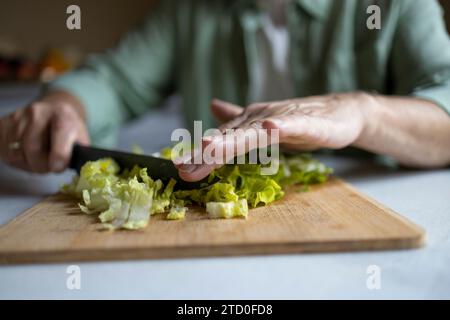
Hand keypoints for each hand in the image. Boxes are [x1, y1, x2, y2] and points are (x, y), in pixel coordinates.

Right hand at [0, 91, 89, 172]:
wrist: (54, 111)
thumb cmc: (68, 130)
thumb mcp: (82, 139)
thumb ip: (79, 154)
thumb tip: (79, 170)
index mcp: (62, 115)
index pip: (58, 144)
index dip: (58, 162)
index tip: (59, 167)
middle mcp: (38, 112)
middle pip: (33, 150)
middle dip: (41, 166)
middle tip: (48, 167)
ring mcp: (18, 117)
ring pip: (17, 154)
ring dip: (28, 164)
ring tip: (39, 159)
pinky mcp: (3, 123)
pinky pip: (5, 151)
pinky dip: (16, 159)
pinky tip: (26, 155)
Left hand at [177, 92, 371, 180]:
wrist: (339, 112)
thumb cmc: (300, 122)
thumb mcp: (264, 128)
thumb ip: (240, 123)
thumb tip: (213, 106)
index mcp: (249, 123)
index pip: (221, 141)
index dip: (199, 154)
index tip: (178, 169)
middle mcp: (260, 118)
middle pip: (230, 137)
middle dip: (205, 152)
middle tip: (183, 167)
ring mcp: (281, 118)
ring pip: (253, 132)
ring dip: (231, 140)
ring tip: (209, 148)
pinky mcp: (306, 122)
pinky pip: (291, 125)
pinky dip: (280, 126)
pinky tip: (269, 129)